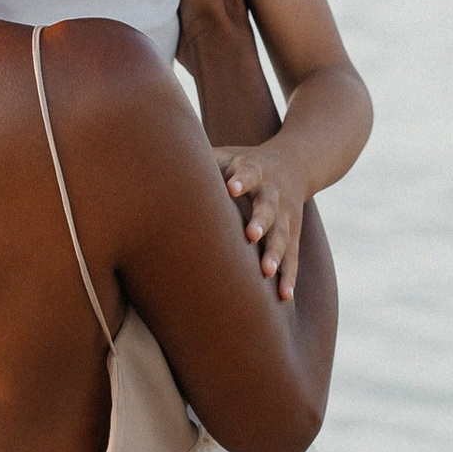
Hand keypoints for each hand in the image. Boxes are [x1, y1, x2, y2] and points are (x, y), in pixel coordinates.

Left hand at [214, 142, 307, 296]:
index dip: (241, 180)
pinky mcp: (292, 235)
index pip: (249, 173)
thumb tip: (159, 158)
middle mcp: (273, 194)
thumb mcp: (228, 156)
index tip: (232, 188)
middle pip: (269, 207)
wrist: (293, 165)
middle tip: (251, 235)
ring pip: (282, 236)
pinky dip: (289, 276)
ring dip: (275, 254)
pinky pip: (292, 257)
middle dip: (261, 221)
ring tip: (267, 271)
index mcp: (255, 171)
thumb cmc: (244, 165)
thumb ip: (203, 159)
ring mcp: (286, 216)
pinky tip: (284, 296)